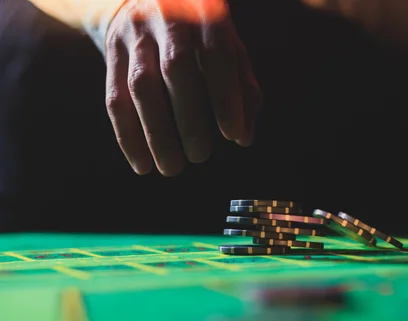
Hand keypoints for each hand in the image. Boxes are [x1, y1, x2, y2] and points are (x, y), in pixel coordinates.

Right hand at [104, 0, 261, 175]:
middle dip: (189, 119)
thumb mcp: (230, 49)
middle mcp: (166, 16)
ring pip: (140, 86)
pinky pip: (114, 97)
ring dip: (155, 133)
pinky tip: (142, 163)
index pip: (216, 54)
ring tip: (171, 167)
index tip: (232, 135)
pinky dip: (127, 135)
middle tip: (200, 156)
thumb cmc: (203, 33)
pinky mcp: (112, 51)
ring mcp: (134, 32)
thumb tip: (244, 137)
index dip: (225, 96)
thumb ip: (243, 88)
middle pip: (175, 69)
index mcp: (205, 11)